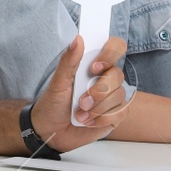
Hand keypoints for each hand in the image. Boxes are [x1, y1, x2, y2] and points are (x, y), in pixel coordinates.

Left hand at [29, 35, 130, 152]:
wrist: (51, 131)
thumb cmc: (54, 103)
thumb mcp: (58, 82)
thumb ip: (69, 61)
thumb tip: (78, 39)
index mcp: (94, 65)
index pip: (115, 47)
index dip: (110, 53)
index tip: (94, 67)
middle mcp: (106, 78)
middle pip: (117, 74)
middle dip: (99, 90)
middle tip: (82, 101)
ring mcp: (113, 97)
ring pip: (119, 95)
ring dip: (97, 108)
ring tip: (80, 114)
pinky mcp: (115, 115)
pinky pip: (120, 113)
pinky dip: (101, 119)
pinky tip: (88, 121)